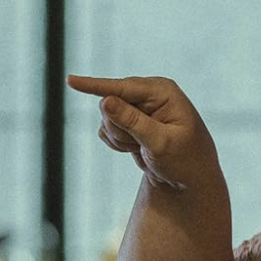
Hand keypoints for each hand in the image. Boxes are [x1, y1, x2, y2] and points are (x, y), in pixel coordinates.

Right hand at [65, 74, 221, 192]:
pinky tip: (136, 149)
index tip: (70, 80)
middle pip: (110, 103)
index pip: (122, 87)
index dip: (94, 85)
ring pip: (106, 118)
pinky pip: (106, 129)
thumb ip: (133, 122)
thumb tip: (105, 101)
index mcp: (162, 91)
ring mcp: (138, 106)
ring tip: (143, 148)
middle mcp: (149, 93)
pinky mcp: (130, 120)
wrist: (189, 180)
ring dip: (119, 138)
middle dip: (119, 128)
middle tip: (139, 145)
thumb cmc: (185, 160)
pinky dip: (117, 143)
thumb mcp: (161, 143)